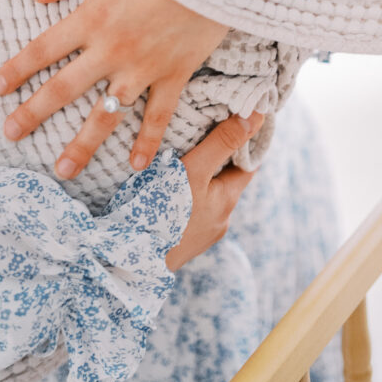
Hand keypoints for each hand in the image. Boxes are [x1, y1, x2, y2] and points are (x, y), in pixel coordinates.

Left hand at [0, 0, 229, 179]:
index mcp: (91, 17)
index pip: (42, 50)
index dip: (17, 70)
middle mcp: (111, 49)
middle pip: (63, 88)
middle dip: (32, 113)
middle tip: (9, 134)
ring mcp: (143, 67)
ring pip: (106, 114)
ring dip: (83, 145)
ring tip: (63, 170)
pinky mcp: (175, 73)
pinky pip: (158, 115)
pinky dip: (148, 142)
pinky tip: (137, 167)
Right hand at [166, 111, 263, 270]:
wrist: (124, 265)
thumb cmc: (160, 214)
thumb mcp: (194, 170)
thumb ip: (222, 143)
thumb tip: (257, 116)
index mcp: (227, 201)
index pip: (246, 164)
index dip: (243, 142)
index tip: (234, 120)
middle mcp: (218, 222)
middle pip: (224, 180)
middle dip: (216, 158)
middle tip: (201, 131)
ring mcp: (198, 236)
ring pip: (204, 197)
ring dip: (196, 179)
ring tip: (178, 157)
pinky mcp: (177, 243)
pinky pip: (187, 212)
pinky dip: (182, 196)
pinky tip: (163, 188)